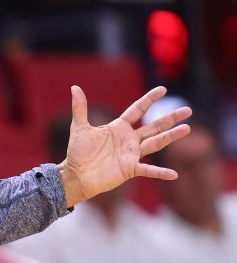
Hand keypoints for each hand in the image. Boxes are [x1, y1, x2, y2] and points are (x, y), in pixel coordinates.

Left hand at [58, 85, 191, 207]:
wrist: (76, 175)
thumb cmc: (77, 152)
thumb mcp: (80, 128)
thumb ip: (80, 108)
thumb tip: (75, 88)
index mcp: (119, 128)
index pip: (137, 110)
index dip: (149, 100)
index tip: (162, 89)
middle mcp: (129, 140)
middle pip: (154, 126)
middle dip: (170, 118)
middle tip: (188, 110)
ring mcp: (132, 154)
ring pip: (156, 143)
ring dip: (171, 136)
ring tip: (187, 128)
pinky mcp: (130, 169)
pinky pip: (148, 170)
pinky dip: (160, 173)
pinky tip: (174, 174)